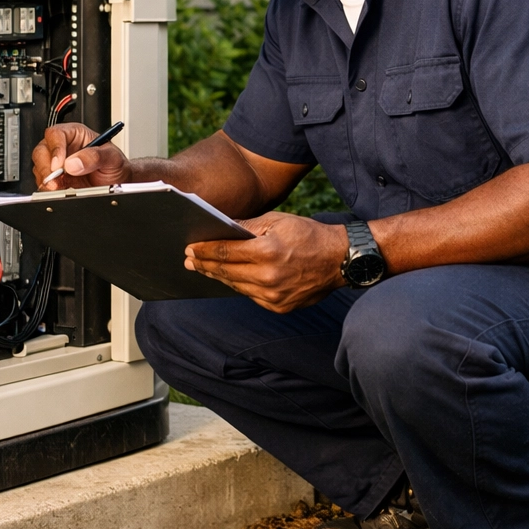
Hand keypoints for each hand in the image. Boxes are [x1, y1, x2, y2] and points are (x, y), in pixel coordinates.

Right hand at [32, 122, 130, 190]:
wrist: (119, 182)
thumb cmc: (115, 165)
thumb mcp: (112, 157)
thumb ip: (95, 157)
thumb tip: (73, 163)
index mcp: (75, 134)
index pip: (56, 134)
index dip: (55, 149)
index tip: (60, 164)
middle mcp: (64, 147)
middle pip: (42, 151)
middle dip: (46, 168)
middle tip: (56, 181)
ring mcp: (58, 164)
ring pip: (40, 168)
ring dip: (47, 180)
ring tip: (60, 187)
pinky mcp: (57, 180)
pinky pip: (44, 183)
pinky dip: (49, 189)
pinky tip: (60, 191)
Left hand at [185, 212, 348, 312]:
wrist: (339, 260)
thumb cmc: (308, 235)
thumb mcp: (277, 220)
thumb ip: (247, 226)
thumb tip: (221, 226)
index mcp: (267, 252)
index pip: (226, 252)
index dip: (204, 250)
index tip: (190, 248)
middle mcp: (268, 277)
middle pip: (226, 272)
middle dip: (205, 265)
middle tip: (189, 260)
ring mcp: (274, 296)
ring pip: (236, 286)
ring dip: (219, 277)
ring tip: (204, 268)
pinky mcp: (279, 307)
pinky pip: (250, 295)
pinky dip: (238, 285)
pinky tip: (228, 278)